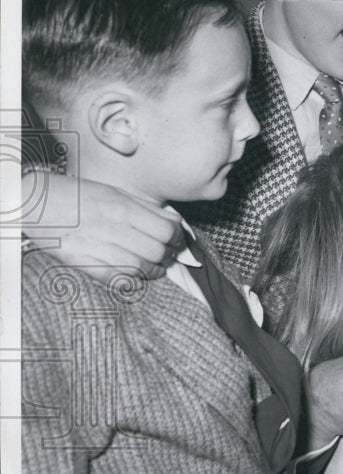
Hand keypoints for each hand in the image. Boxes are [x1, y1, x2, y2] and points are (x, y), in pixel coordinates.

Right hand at [21, 172, 183, 279]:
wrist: (33, 201)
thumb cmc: (76, 195)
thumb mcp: (113, 192)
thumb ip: (143, 207)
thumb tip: (172, 222)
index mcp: (123, 207)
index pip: (167, 230)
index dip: (178, 239)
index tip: (178, 241)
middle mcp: (113, 227)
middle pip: (158, 251)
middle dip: (169, 256)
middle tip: (169, 257)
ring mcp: (97, 246)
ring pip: (140, 268)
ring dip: (154, 271)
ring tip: (155, 268)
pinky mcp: (81, 262)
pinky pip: (115, 278)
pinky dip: (130, 281)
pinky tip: (134, 277)